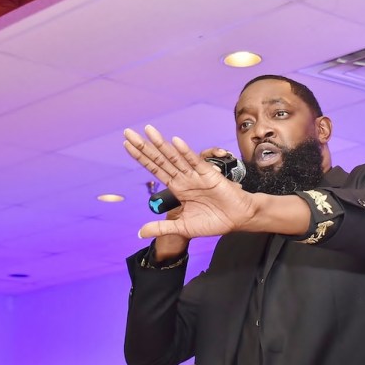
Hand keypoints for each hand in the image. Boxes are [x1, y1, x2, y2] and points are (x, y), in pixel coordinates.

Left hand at [124, 125, 255, 239]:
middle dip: (144, 146)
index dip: (141, 157)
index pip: (155, 169)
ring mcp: (195, 175)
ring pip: (174, 157)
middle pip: (160, 159)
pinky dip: (185, 152)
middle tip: (128, 132)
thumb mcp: (183, 228)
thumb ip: (161, 228)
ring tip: (148, 131)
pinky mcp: (209, 175)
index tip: (127, 145)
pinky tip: (175, 141)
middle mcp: (184, 178)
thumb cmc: (214, 222)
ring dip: (161, 144)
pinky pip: (195, 162)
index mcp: (177, 188)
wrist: (238, 220)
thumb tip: (139, 233)